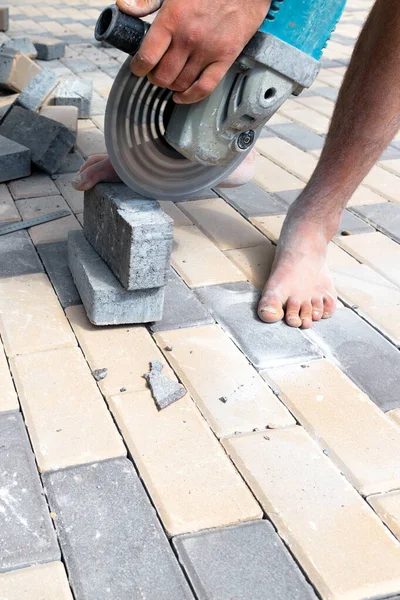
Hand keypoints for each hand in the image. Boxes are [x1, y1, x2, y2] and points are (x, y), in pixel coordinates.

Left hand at [116, 0, 270, 103]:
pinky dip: (190, 97)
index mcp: (172, 19)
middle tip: (155, 73)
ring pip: (181, 84)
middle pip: (163, 76)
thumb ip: (147, 1)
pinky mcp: (225, 58)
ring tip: (169, 79)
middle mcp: (188, 39)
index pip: (147, 57)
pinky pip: (204, 87)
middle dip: (155, 78)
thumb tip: (124, 7)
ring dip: (171, 86)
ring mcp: (208, 51)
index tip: (138, 68)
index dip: (138, 68)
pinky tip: (181, 97)